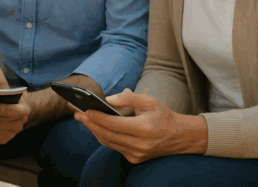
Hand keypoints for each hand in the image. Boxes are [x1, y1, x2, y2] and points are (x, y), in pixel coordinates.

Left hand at [73, 89, 207, 163]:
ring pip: (108, 142)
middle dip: (90, 124)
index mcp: (144, 129)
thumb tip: (108, 100)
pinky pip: (114, 147)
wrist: (179, 137)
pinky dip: (103, 136)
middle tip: (77, 113)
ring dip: (94, 130)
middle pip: (107, 135)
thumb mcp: (149, 101)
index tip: (84, 110)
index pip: (114, 124)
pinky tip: (96, 127)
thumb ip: (128, 98)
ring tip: (83, 118)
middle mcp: (139, 145)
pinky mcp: (134, 159)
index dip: (97, 117)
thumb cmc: (163, 115)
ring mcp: (136, 154)